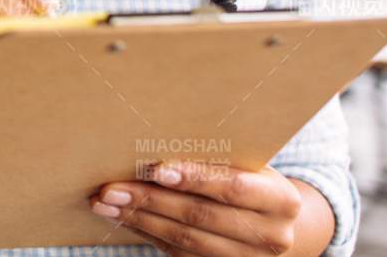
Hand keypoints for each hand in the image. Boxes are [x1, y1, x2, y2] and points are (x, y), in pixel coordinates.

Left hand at [90, 161, 303, 255]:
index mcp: (281, 200)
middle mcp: (270, 235)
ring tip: (105, 202)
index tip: (156, 169)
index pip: (234, 187)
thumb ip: (216, 158)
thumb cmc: (252, 179)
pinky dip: (146, 232)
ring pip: (184, 239)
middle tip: (111, 187)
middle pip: (200, 216)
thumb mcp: (248, 165)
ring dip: (139, 218)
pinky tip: (122, 216)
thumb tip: (153, 141)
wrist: (274, 222)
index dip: (195, 178)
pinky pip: (178, 252)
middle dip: (150, 200)